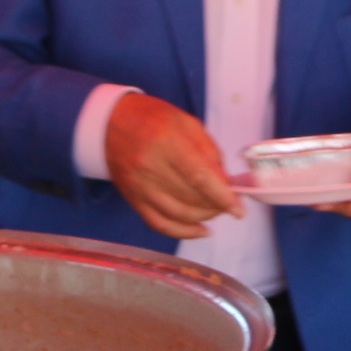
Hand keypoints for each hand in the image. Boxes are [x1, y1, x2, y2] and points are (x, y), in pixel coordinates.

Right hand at [104, 93, 242, 239]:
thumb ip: (209, 152)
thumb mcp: (187, 123)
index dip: (222, 197)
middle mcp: (150, 167)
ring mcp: (139, 187)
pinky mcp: (133, 199)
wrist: (110, 123)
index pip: (199, 177)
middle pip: (190, 198)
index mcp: (167, 142)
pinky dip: (183, 232)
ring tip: (215, 210)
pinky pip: (160, 224)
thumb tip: (226, 183)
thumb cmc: (154, 118)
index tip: (239, 209)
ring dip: (203, 218)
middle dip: (216, 205)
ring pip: (178, 215)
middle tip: (228, 202)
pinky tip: (201, 230)